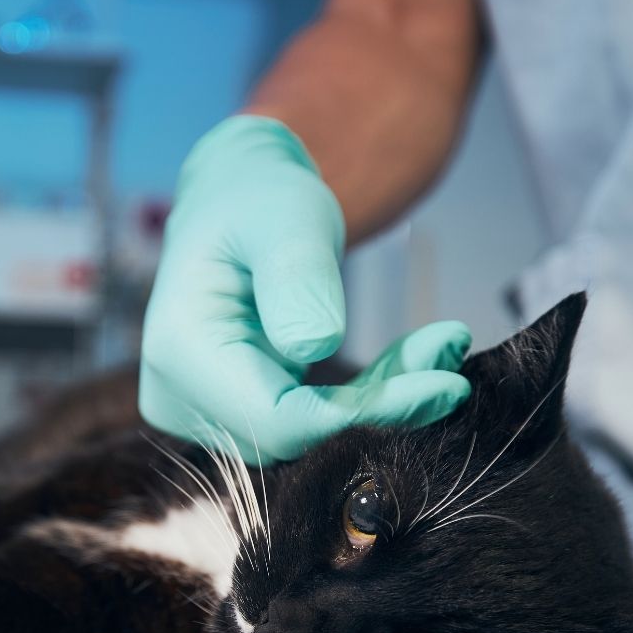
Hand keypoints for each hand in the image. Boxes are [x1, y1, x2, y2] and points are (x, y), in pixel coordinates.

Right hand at [139, 115, 471, 462]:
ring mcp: (205, 411)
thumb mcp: (284, 215)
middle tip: (452, 354)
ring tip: (440, 347)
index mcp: (181, 351)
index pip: (277, 421)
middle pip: (296, 435)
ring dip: (382, 399)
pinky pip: (310, 421)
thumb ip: (295, 276)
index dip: (361, 417)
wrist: (240, 205)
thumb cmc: (260, 197)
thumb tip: (313, 346)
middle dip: (382, 406)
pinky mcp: (238, 410)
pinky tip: (415, 359)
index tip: (442, 385)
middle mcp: (180, 397)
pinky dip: (366, 395)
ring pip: (310, 434)